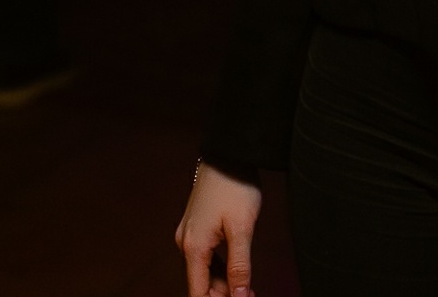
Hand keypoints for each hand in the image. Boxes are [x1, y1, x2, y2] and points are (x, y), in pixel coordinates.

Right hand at [176, 162, 262, 296]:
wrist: (228, 154)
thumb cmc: (235, 187)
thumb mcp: (242, 229)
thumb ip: (240, 265)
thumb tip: (239, 295)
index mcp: (193, 248)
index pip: (198, 292)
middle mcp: (186, 243)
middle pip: (201, 282)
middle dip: (224, 293)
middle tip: (251, 293)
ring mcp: (190, 234)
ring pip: (204, 269)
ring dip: (223, 281)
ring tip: (248, 286)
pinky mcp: (197, 227)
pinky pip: (206, 256)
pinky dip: (220, 266)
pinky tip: (236, 268)